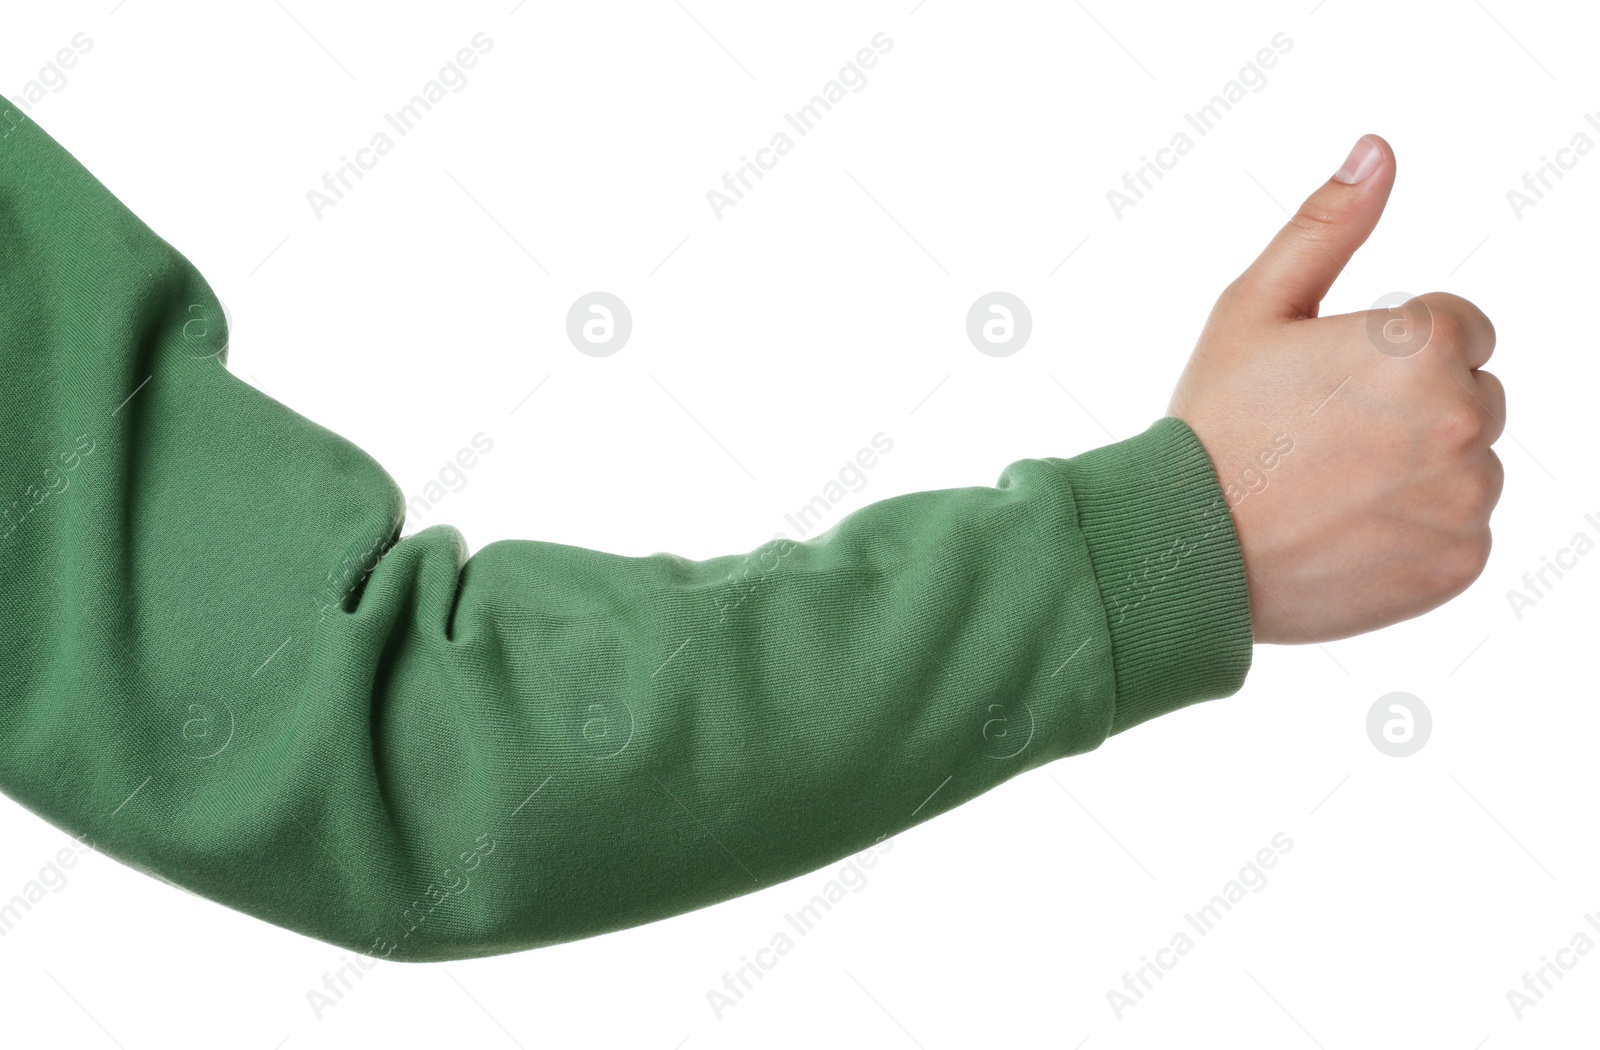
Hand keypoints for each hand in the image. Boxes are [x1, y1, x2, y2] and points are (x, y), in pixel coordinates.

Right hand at [1168, 134, 1504, 643]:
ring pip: (1469, 465)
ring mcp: (1466, 498)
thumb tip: (1376, 151)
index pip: (1459, 328)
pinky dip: (1417, 532)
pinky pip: (1460, 531)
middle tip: (1326, 439)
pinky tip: (1349, 531)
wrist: (1185, 549)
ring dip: (1419, 471)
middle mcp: (1464, 418)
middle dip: (1415, 408)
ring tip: (1334, 489)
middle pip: (1472, 394)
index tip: (1331, 385)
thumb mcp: (1253, 308)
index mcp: (1423, 344)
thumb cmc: (1214, 424)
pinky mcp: (1459, 562)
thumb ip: (1325, 227)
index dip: (1390, 351)